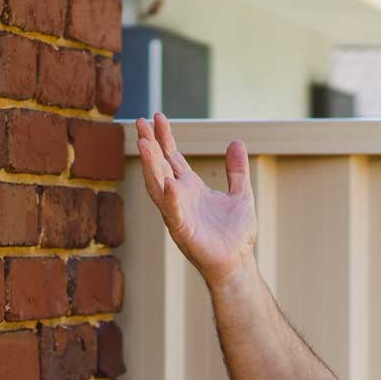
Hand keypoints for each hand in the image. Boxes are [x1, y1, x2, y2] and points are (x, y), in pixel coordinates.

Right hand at [135, 116, 256, 282]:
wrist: (238, 262)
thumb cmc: (236, 233)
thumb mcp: (241, 194)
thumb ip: (237, 170)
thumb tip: (237, 141)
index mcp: (190, 187)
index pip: (172, 157)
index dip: (164, 137)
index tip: (156, 117)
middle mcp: (179, 197)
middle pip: (159, 166)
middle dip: (149, 145)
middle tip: (139, 123)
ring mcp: (178, 213)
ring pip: (158, 185)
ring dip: (150, 165)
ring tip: (144, 143)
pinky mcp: (183, 231)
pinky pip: (173, 212)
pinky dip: (171, 198)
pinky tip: (168, 182)